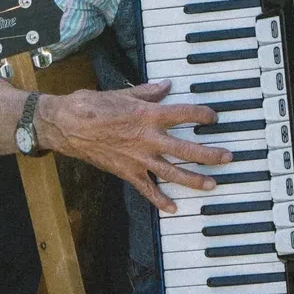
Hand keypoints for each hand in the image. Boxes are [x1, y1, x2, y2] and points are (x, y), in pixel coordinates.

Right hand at [39, 79, 230, 211]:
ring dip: (194, 179)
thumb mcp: (122, 93)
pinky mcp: (127, 172)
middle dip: (209, 154)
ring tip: (212, 184)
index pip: (185, 113)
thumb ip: (147, 92)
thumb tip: (165, 86)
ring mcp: (138, 158)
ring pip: (172, 172)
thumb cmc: (91, 105)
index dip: (203, 114)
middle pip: (187, 149)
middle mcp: (148, 138)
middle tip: (227, 157)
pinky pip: (147, 189)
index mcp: (148, 114)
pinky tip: (173, 207)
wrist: (66, 125)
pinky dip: (160, 200)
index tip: (214, 117)